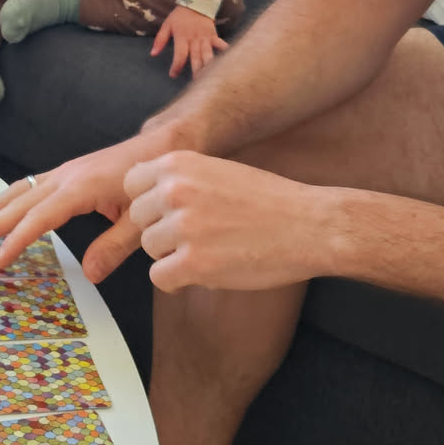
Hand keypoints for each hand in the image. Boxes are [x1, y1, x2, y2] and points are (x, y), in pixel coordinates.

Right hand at [0, 121, 190, 282]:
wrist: (163, 146)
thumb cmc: (153, 182)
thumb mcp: (141, 219)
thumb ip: (115, 246)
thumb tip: (90, 275)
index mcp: (81, 187)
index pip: (40, 217)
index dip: (17, 240)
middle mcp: (66, 176)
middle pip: (20, 201)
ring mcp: (65, 172)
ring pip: (20, 189)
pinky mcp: (68, 172)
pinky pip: (30, 185)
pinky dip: (9, 198)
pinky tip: (0, 209)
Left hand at [125, 151, 331, 292]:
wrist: (311, 225)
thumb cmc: (269, 201)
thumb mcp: (218, 170)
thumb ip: (180, 179)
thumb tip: (143, 195)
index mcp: (179, 163)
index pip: (132, 184)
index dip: (149, 203)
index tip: (168, 213)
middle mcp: (175, 190)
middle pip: (139, 220)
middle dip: (162, 231)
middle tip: (196, 237)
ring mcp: (183, 226)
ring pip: (150, 248)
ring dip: (172, 255)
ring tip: (208, 251)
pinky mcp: (194, 262)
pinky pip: (160, 277)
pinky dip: (178, 281)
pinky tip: (205, 272)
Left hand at [152, 5, 226, 77]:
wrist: (196, 3)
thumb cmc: (179, 16)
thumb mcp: (166, 25)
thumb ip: (160, 40)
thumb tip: (153, 54)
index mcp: (182, 37)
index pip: (179, 55)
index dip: (176, 66)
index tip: (173, 75)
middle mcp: (194, 39)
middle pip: (196, 58)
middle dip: (196, 71)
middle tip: (196, 84)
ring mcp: (205, 38)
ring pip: (208, 54)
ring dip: (209, 67)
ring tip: (210, 78)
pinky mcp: (213, 36)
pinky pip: (220, 45)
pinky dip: (224, 53)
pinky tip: (228, 63)